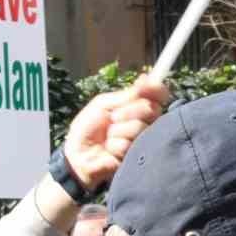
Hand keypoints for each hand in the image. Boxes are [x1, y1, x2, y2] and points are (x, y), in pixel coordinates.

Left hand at [63, 76, 168, 190]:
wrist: (78, 154)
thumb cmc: (88, 127)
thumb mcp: (103, 105)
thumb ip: (125, 95)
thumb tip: (146, 78)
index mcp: (137, 107)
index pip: (158, 95)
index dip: (156, 89)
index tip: (151, 85)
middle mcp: (145, 122)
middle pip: (152, 109)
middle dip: (129, 111)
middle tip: (113, 117)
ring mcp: (143, 140)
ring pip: (139, 126)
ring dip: (117, 130)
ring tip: (108, 136)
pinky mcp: (137, 157)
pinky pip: (128, 144)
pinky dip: (114, 144)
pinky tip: (109, 149)